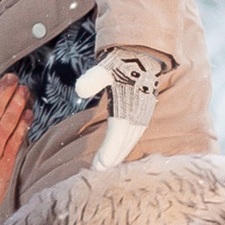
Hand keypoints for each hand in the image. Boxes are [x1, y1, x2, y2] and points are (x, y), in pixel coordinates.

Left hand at [78, 46, 167, 172]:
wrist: (141, 54)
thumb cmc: (121, 62)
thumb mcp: (105, 67)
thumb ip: (93, 79)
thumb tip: (80, 89)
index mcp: (129, 102)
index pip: (118, 131)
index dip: (109, 149)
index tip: (99, 164)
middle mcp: (138, 111)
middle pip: (126, 140)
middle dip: (113, 156)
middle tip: (98, 169)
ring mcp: (144, 113)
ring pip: (132, 138)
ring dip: (120, 152)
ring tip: (107, 164)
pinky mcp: (144, 113)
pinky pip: (135, 133)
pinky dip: (126, 144)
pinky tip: (118, 150)